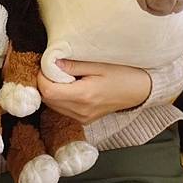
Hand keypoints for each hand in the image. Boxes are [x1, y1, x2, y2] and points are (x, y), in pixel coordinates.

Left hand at [37, 60, 151, 124]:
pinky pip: (62, 109)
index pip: (48, 91)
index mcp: (84, 96)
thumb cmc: (123, 73)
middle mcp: (81, 112)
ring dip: (52, 89)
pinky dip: (60, 96)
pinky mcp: (84, 120)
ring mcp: (83, 118)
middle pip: (48, 99)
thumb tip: (51, 62)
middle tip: (53, 66)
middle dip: (45, 82)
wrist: (140, 90)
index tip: (47, 64)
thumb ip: (73, 64)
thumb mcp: (98, 63)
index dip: (42, 76)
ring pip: (53, 105)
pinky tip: (70, 84)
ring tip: (64, 74)